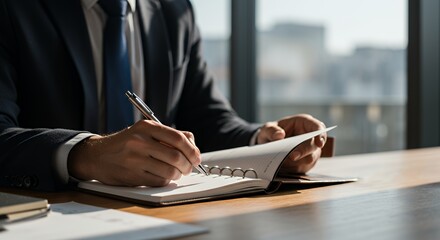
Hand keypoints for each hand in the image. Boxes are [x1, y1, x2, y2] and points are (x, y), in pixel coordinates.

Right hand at [67, 120, 200, 186]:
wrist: (98, 155)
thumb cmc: (127, 143)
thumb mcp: (145, 131)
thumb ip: (169, 135)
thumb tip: (193, 144)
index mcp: (146, 127)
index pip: (178, 138)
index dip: (192, 150)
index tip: (196, 157)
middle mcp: (140, 141)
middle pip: (176, 156)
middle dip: (187, 165)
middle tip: (188, 168)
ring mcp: (135, 159)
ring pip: (169, 171)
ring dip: (178, 174)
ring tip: (176, 172)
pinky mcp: (132, 175)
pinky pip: (159, 181)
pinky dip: (166, 180)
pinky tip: (163, 176)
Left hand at [257, 114, 326, 173]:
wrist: (268, 145)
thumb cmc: (271, 133)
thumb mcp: (267, 128)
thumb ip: (271, 130)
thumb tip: (279, 135)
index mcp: (304, 123)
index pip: (318, 127)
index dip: (320, 135)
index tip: (319, 144)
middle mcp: (310, 137)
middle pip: (314, 146)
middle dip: (303, 152)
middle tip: (292, 156)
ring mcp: (310, 151)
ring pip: (310, 159)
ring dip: (296, 161)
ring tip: (282, 160)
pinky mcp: (306, 163)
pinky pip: (303, 167)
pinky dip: (293, 168)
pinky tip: (283, 165)